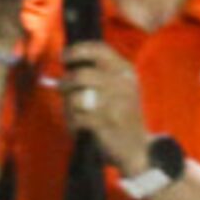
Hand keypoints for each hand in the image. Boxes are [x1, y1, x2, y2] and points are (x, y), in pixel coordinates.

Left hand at [62, 41, 151, 173]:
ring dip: (68, 106)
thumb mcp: (121, 88)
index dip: (76, 51)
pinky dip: (72, 123)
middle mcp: (122, 84)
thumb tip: (68, 65)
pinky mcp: (105, 123)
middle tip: (61, 88)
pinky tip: (78, 127)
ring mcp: (114, 104)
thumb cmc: (122, 115)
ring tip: (73, 113)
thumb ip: (100, 74)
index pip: (98, 50)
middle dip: (65, 83)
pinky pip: (76, 117)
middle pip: (80, 75)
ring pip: (75, 97)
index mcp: (126, 71)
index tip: (64, 57)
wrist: (137, 148)